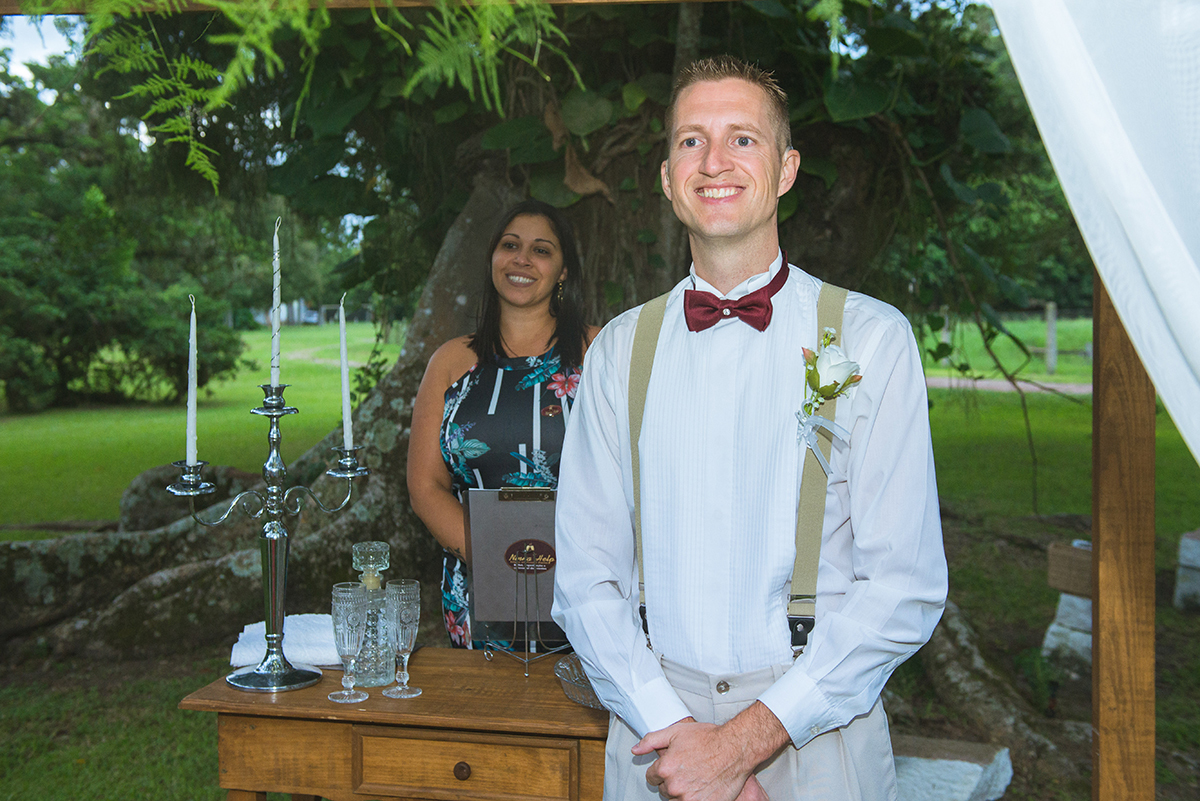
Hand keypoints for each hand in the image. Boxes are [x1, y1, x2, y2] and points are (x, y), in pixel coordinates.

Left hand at [632, 703, 788, 800]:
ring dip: (682, 792)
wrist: (735, 748)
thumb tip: (635, 750)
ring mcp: (689, 798)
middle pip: (664, 790)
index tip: (674, 765)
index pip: (651, 777)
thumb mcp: (676, 732)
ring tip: (695, 778)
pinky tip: (701, 787)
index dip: (662, 769)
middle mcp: (675, 786)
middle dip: (672, 781)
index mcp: (665, 768)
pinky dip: (694, 798)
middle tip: (687, 769)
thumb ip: (651, 740)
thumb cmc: (708, 738)